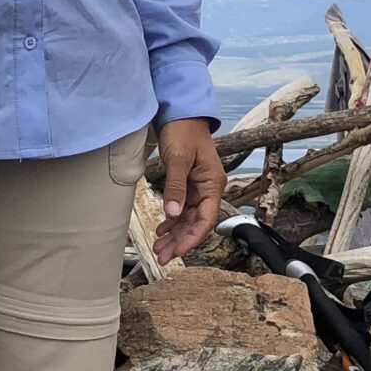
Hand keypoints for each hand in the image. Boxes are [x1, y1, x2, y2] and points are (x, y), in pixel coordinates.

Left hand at [152, 117, 223, 261]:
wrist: (180, 114)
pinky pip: (182, 209)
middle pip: (196, 223)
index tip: (176, 251)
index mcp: (213, 184)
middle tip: (162, 257)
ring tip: (158, 249)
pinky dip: (172, 221)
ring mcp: (198, 188)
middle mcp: (208, 189)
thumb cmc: (183, 131)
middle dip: (180, 242)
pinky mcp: (187, 185)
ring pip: (188, 219)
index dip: (192, 238)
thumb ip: (176, 186)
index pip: (206, 220)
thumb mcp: (179, 158)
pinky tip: (161, 231)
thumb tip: (173, 213)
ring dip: (174, 235)